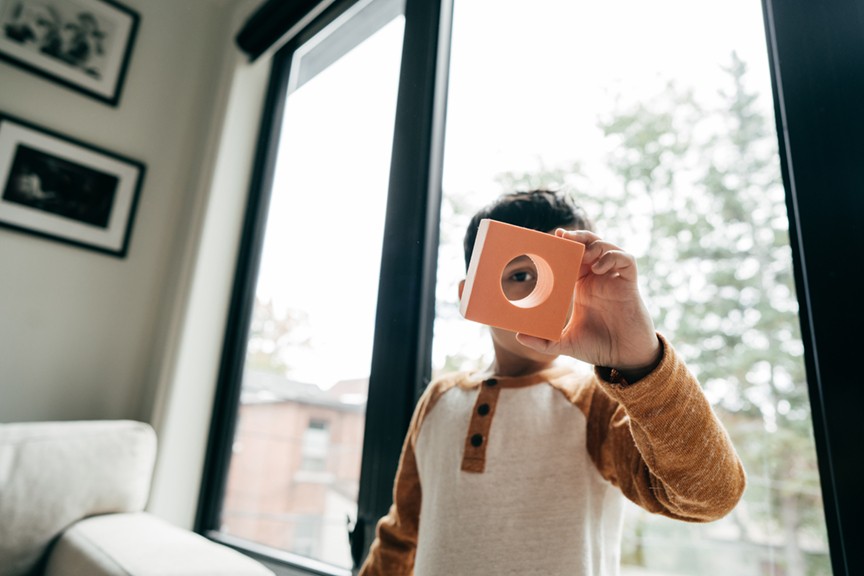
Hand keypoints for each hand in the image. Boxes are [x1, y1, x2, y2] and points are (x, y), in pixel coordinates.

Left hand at [516, 229, 661, 378]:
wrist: (623, 358)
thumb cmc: (598, 347)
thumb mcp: (566, 342)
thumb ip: (544, 342)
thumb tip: (519, 336)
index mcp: (582, 286)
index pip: (572, 258)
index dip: (563, 246)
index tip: (550, 238)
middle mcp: (598, 279)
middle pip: (589, 245)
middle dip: (577, 236)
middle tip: (562, 235)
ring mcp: (614, 279)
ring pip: (607, 247)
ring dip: (594, 244)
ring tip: (582, 253)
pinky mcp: (629, 284)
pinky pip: (626, 260)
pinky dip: (613, 257)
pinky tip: (598, 267)